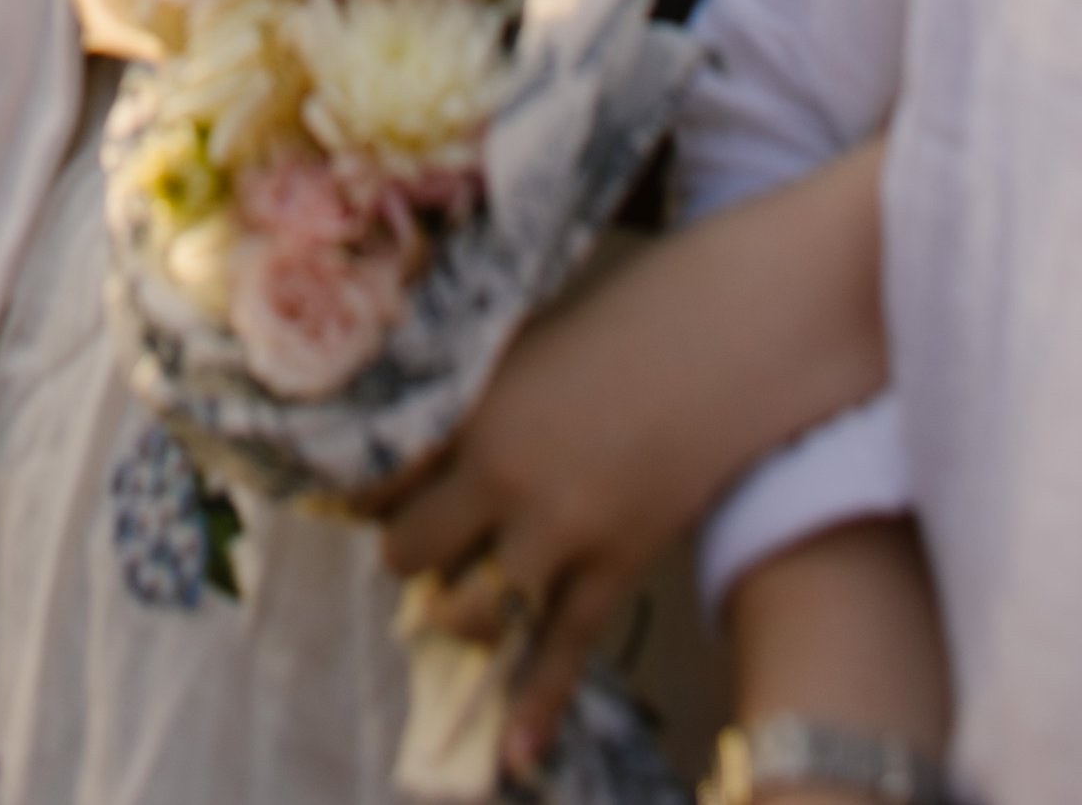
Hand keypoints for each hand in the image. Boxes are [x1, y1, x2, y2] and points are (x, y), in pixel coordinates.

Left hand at [372, 150, 891, 780]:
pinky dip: (536, 705)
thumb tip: (421, 429)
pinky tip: (512, 756)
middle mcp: (499, 476)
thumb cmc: (615, 324)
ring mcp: (557, 530)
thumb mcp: (518, 343)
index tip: (366, 503)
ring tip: (465, 598)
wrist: (714, 340)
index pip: (379, 481)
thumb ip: (469, 394)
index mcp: (469, 411)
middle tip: (430, 545)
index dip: (367, 498)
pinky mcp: (611, 566)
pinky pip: (562, 650)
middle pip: (410, 552)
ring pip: (471, 610)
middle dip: (410, 556)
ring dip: (458, 614)